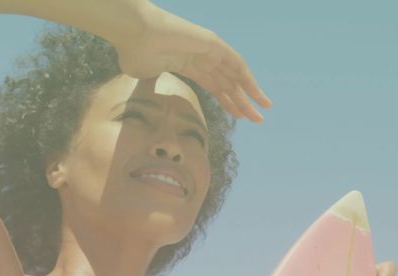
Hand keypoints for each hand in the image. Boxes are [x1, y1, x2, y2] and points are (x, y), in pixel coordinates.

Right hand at [113, 2, 271, 121]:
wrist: (135, 34)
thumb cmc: (135, 52)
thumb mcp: (145, 76)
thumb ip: (154, 87)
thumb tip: (146, 104)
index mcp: (187, 65)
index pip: (214, 86)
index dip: (227, 102)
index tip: (238, 117)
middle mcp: (202, 57)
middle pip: (228, 83)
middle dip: (242, 102)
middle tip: (256, 119)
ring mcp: (208, 49)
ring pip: (235, 75)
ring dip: (250, 93)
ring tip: (262, 110)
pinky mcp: (214, 43)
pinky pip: (236, 63)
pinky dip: (248, 79)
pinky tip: (257, 94)